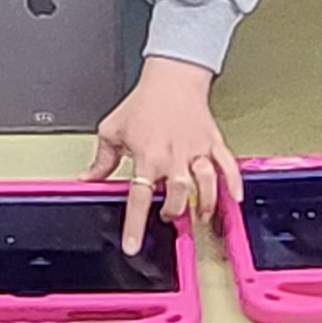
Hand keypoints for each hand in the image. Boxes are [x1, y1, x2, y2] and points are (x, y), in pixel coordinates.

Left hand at [91, 56, 238, 246]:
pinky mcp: (213, 142)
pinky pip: (228, 166)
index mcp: (148, 156)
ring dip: (204, 204)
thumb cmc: (144, 102)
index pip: (138, 198)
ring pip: (205, 185)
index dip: (135, 225)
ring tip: (200, 216)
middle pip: (177, 196)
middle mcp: (174, 156)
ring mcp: (196, 150)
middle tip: (168, 216)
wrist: (171, 77)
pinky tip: (234, 199)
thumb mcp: (112, 130)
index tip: (133, 245)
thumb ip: (101, 160)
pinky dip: (233, 183)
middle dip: (173, 212)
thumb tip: (87, 179)